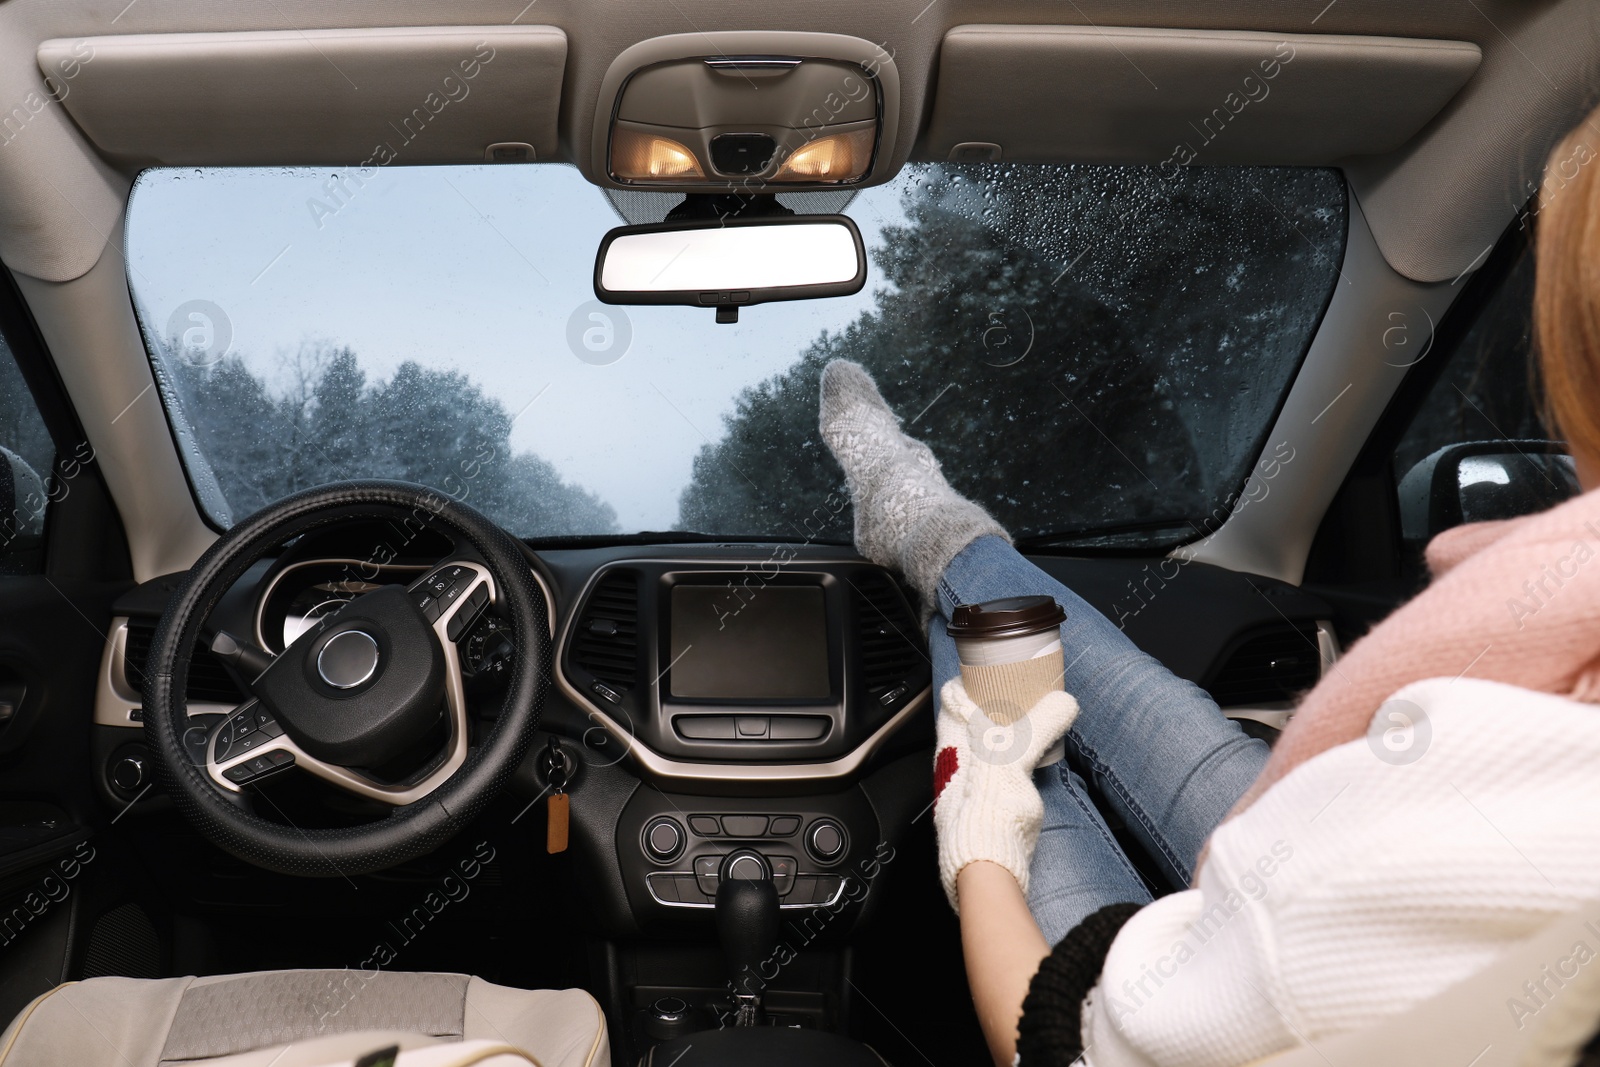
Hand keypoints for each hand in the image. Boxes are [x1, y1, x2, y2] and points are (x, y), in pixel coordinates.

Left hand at [932, 677, 1078, 910]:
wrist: (984, 861)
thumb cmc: (990, 805)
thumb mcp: (1019, 753)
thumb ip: (1042, 724)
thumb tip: (1064, 701)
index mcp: (950, 741)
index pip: (949, 700)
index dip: (964, 684)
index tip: (981, 674)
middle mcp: (948, 762)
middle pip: (961, 725)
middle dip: (983, 711)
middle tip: (1009, 699)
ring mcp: (959, 788)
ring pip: (974, 752)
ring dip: (994, 741)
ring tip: (1019, 730)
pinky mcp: (975, 809)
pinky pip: (987, 776)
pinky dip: (1001, 766)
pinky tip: (1018, 769)